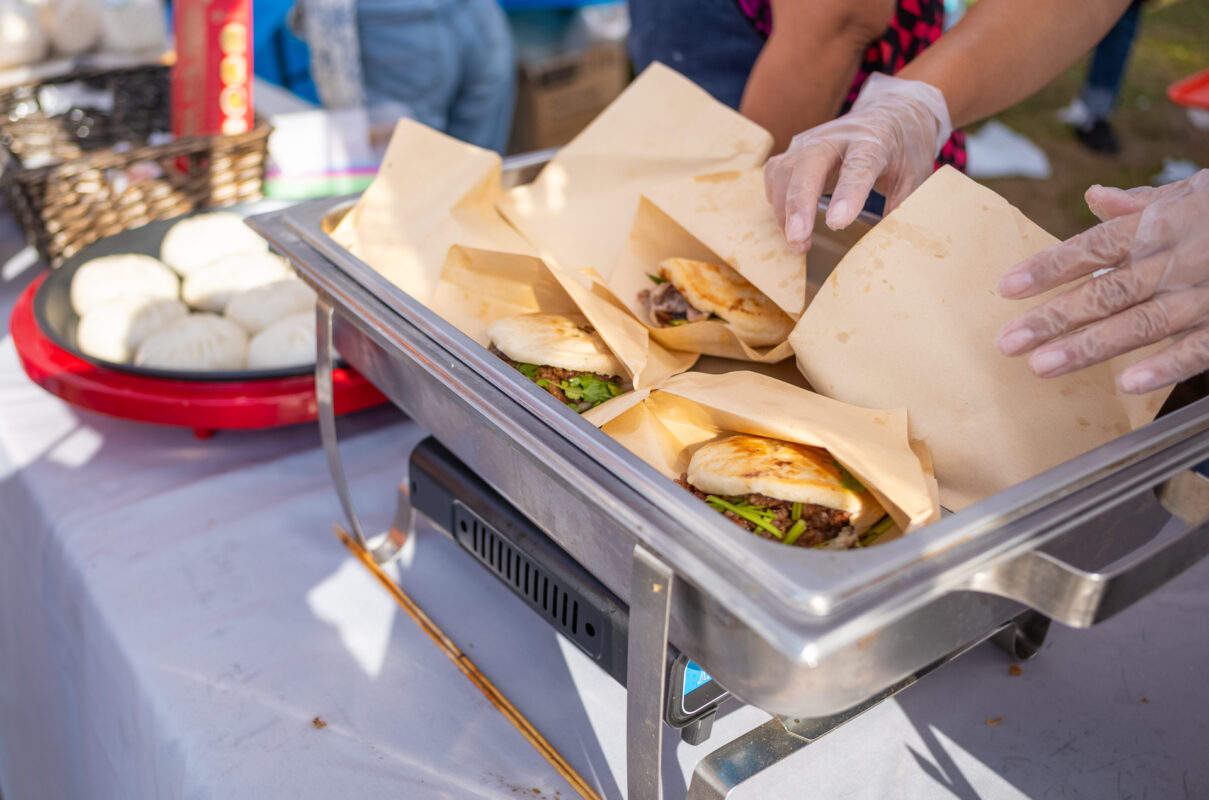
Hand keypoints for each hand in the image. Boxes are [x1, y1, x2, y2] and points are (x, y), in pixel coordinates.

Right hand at [763, 73, 951, 252]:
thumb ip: (899, 205)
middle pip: (808, 165)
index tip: (837, 224)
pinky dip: (778, 204)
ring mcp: (809, 141)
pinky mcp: (793, 151)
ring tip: (798, 244)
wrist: (889, 114)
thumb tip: (884, 241)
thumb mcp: (914, 175)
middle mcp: (836, 137)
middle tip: (798, 239)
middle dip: (799, 204)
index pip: (858, 166)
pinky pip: (775, 177)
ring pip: (784, 172)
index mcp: (873, 140)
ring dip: (785, 212)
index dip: (847, 195)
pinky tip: (790, 225)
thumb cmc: (902, 149)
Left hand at [995, 170, 1208, 393]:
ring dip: (1090, 347)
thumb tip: (1093, 197)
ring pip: (1144, 323)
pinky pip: (1201, 346)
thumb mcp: (1199, 192)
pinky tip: (1128, 384)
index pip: (1096, 245)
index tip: (1006, 288)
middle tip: (1007, 342)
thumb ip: (1145, 202)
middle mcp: (1182, 257)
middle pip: (1108, 290)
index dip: (1050, 266)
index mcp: (1165, 223)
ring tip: (1042, 367)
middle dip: (1054, 318)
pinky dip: (1167, 366)